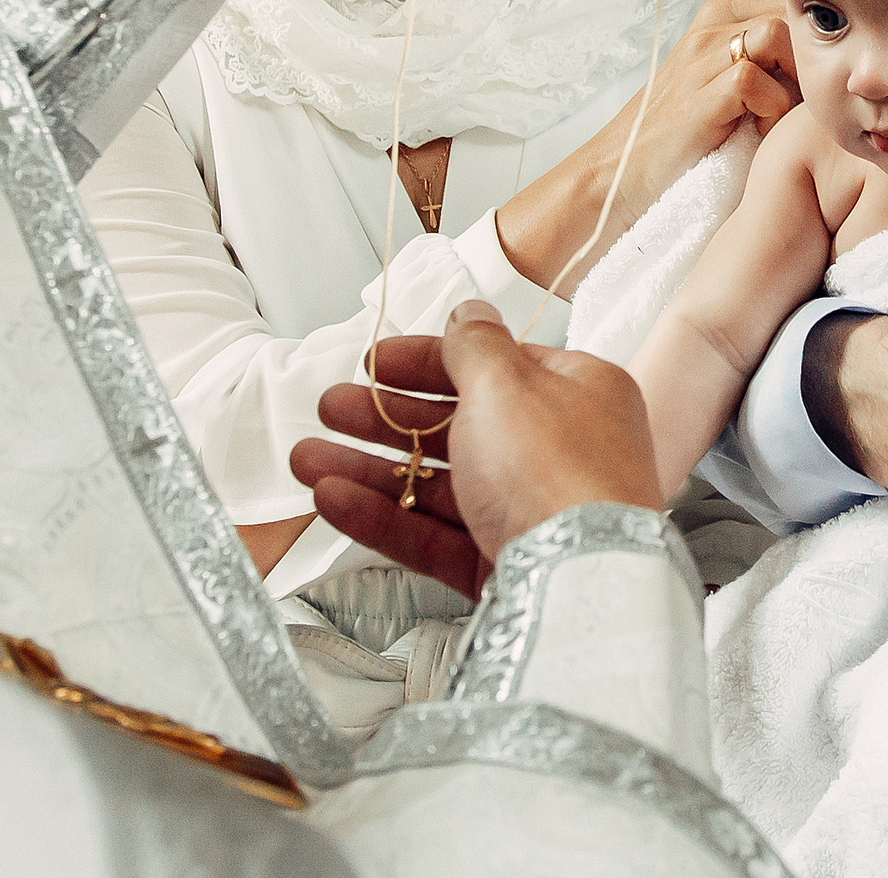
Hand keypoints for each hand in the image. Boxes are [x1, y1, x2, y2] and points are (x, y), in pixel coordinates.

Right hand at [288, 305, 659, 597]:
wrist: (580, 578)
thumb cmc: (557, 471)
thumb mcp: (505, 383)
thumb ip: (473, 344)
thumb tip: (468, 310)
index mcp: (575, 394)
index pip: (491, 366)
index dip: (426, 360)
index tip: (372, 362)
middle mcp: (557, 453)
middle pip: (455, 426)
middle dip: (383, 418)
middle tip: (331, 409)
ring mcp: (529, 513)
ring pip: (436, 485)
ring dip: (368, 470)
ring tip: (307, 460)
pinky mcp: (503, 565)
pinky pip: (433, 535)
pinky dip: (381, 517)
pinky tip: (334, 500)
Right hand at [496, 0, 797, 292]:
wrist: (621, 172)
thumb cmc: (687, 134)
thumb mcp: (732, 84)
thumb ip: (774, 62)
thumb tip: (837, 62)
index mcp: (721, 16)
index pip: (793, 3)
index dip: (816, 42)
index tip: (813, 83)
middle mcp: (712, 26)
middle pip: (792, 14)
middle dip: (809, 60)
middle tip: (800, 105)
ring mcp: (702, 56)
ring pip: (778, 35)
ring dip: (792, 80)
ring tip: (779, 117)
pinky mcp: (699, 92)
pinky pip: (755, 79)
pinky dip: (770, 109)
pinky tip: (760, 133)